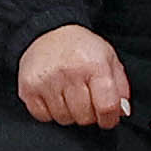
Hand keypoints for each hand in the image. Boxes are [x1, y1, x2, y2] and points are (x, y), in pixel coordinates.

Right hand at [15, 24, 133, 129]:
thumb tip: (122, 112)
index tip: (108, 119)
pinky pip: (43, 117)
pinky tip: (53, 96)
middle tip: (86, 100)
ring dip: (69, 113)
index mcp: (95, 65)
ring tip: (68, 95)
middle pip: (84, 117)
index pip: (106, 107)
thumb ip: (120, 86)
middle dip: (88, 114)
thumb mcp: (109, 58)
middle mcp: (70, 73)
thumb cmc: (81, 49)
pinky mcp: (29, 88)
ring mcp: (47, 81)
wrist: (48, 32)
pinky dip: (49, 112)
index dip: (109, 119)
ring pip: (64, 119)